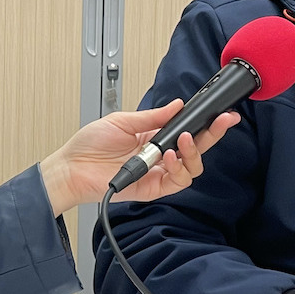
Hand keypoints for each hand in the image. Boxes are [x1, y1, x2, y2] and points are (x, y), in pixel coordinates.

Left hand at [38, 99, 238, 213]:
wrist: (71, 167)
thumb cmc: (89, 145)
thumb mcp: (123, 120)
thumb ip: (152, 116)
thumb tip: (177, 105)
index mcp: (154, 137)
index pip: (187, 130)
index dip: (206, 123)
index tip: (220, 113)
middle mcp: (160, 155)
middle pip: (196, 148)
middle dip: (213, 134)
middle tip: (222, 121)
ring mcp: (157, 172)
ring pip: (192, 167)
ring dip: (193, 152)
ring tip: (182, 140)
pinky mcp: (152, 188)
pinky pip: (176, 181)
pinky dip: (179, 168)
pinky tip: (170, 157)